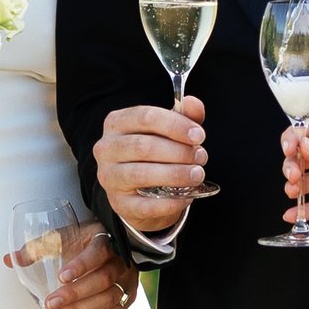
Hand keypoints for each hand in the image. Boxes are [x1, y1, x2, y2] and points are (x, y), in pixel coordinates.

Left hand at [5, 219, 138, 308]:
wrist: (111, 246)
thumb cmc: (85, 241)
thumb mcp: (63, 237)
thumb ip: (38, 248)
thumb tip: (10, 260)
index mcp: (105, 240)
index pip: (98, 252)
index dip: (81, 265)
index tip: (61, 277)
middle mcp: (121, 261)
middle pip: (102, 279)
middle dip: (74, 294)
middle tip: (50, 303)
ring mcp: (127, 281)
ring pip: (108, 299)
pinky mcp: (127, 297)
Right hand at [96, 98, 205, 236]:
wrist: (140, 190)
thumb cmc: (154, 153)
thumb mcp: (169, 130)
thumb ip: (184, 115)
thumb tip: (194, 104)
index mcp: (117, 123)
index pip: (145, 117)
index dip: (175, 125)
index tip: (199, 135)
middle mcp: (106, 148)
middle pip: (144, 146)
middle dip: (179, 152)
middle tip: (201, 157)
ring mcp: (109, 177)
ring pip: (142, 174)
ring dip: (175, 174)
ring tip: (197, 175)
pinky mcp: (118, 203)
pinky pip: (145, 205)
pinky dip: (170, 202)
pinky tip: (186, 197)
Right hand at [284, 118, 308, 228]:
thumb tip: (304, 145)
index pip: (308, 133)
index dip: (294, 139)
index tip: (289, 150)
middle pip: (302, 158)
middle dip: (292, 165)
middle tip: (294, 175)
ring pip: (307, 182)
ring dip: (295, 187)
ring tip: (293, 192)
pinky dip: (304, 210)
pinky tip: (293, 214)